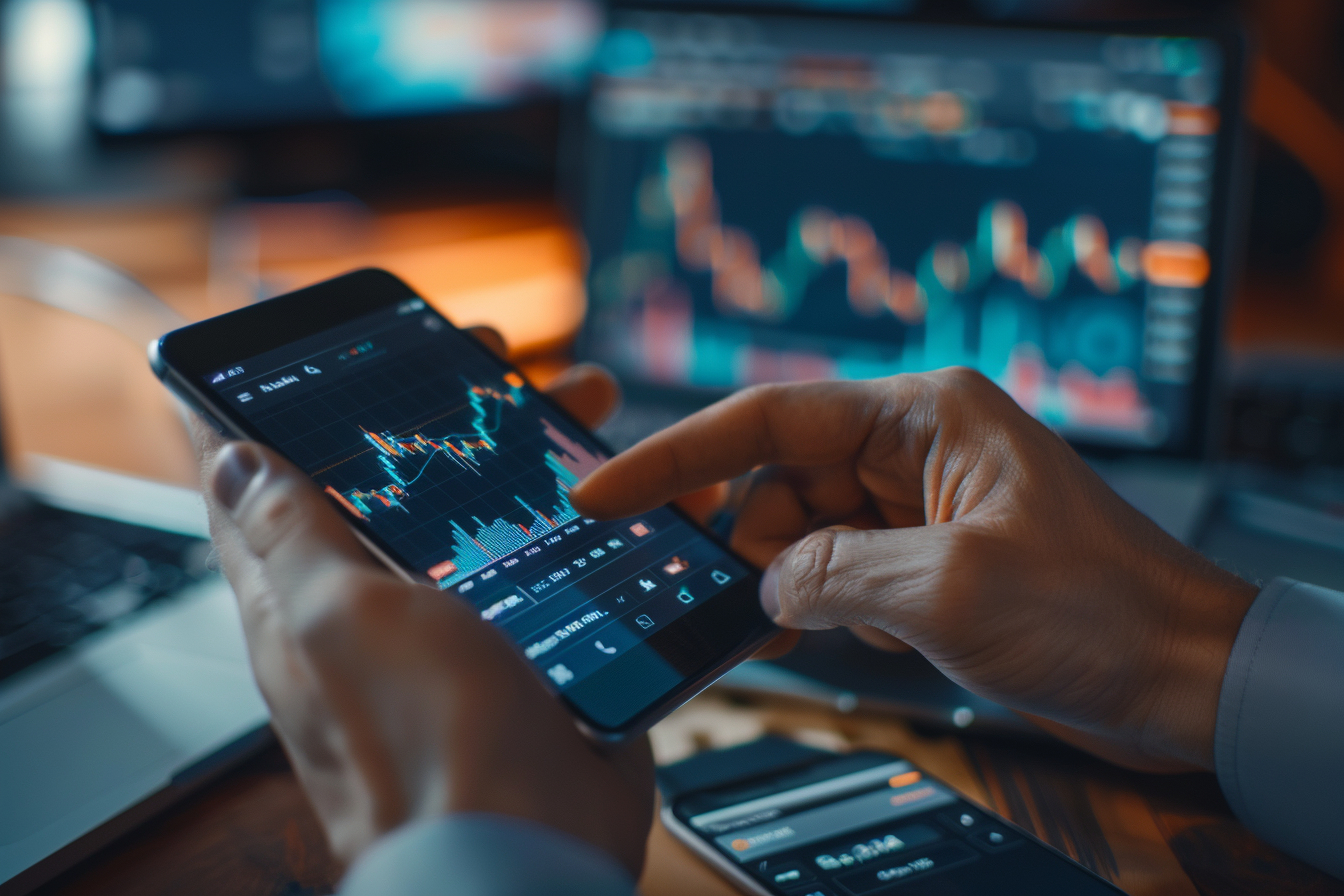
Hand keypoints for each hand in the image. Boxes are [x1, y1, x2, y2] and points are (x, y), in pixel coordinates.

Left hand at [191, 330, 652, 871]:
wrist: (528, 842)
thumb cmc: (425, 740)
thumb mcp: (341, 615)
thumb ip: (290, 534)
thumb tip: (228, 457)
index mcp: (310, 597)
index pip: (275, 481)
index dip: (305, 405)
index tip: (358, 348)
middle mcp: (382, 609)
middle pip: (405, 483)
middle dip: (453, 411)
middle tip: (502, 360)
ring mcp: (463, 630)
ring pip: (491, 514)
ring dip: (533, 452)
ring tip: (585, 402)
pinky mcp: (534, 653)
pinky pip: (557, 567)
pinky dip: (592, 521)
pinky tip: (635, 495)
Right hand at [572, 369, 1257, 771]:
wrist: (1183, 675)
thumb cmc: (1096, 609)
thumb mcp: (944, 590)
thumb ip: (828, 575)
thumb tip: (761, 583)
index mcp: (921, 414)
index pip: (767, 418)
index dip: (673, 456)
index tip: (601, 495)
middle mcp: (913, 446)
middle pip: (778, 481)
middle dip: (748, 544)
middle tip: (726, 606)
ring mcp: (919, 504)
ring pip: (805, 534)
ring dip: (795, 588)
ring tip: (818, 637)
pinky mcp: (928, 558)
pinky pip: (842, 572)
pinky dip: (829, 610)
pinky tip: (867, 644)